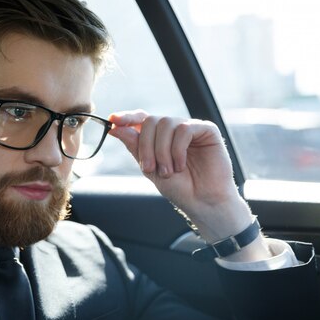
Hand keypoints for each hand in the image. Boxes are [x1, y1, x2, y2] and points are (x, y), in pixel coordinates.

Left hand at [108, 110, 252, 241]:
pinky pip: (184, 129)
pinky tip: (180, 165)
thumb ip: (135, 146)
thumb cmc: (179, 187)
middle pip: (150, 121)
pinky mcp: (206, 130)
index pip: (141, 119)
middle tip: (149, 169)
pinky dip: (178, 149)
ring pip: (165, 123)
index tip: (113, 120)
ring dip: (162, 150)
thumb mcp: (149, 168)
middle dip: (145, 145)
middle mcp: (173, 129)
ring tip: (168, 171)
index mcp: (158, 137)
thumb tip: (116, 128)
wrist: (202, 202)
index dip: (127, 117)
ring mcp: (190, 128)